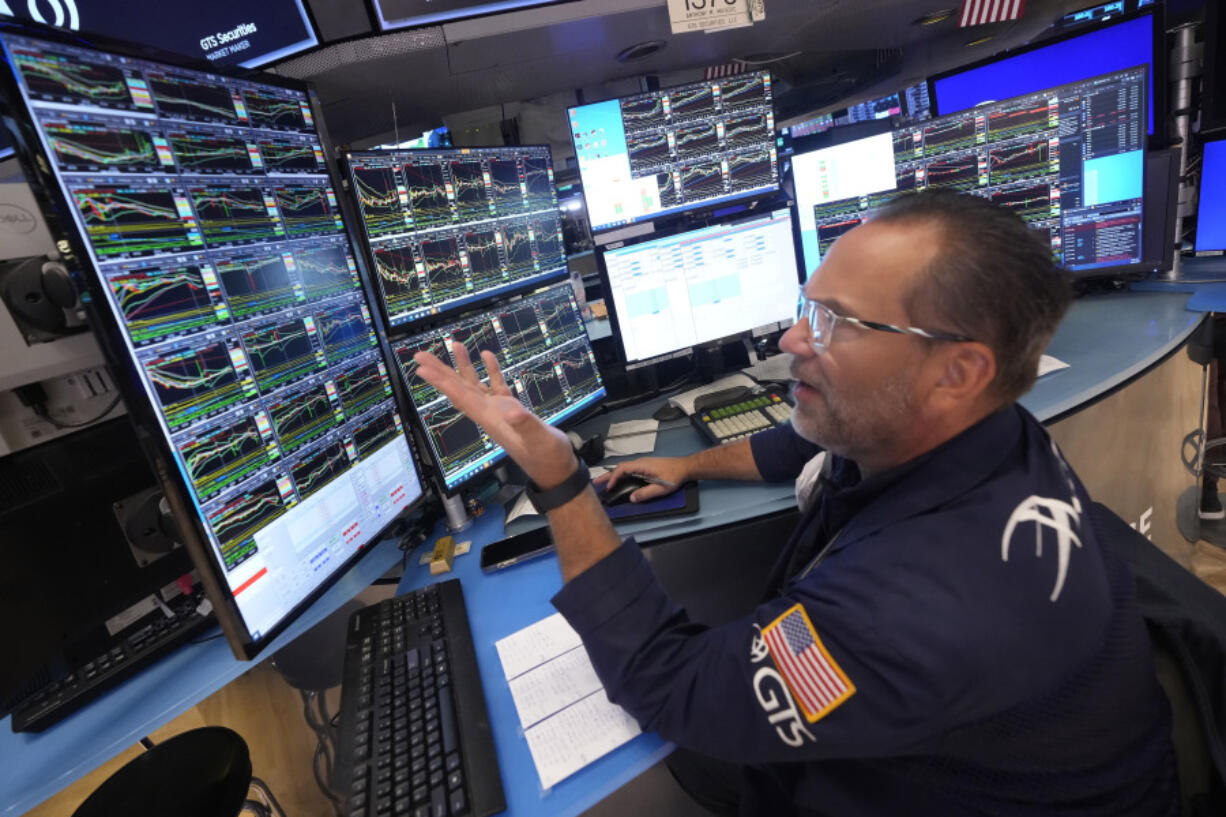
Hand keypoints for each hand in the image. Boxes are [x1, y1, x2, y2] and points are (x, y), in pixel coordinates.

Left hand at [413, 343, 576, 488]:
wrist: (555, 468)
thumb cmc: (546, 457)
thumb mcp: (538, 440)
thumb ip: (525, 425)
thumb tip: (511, 411)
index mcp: (491, 418)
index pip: (460, 396)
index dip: (441, 382)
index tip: (422, 368)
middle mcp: (489, 413)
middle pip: (459, 389)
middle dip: (440, 372)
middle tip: (421, 356)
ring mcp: (499, 411)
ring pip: (474, 385)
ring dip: (463, 366)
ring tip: (456, 345)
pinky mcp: (511, 409)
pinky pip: (495, 386)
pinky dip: (490, 371)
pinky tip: (487, 356)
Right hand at [596, 457, 690, 502]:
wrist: (685, 467)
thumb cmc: (674, 476)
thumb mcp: (661, 488)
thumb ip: (646, 493)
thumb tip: (632, 498)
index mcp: (642, 466)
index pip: (622, 469)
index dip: (613, 478)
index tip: (609, 487)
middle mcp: (640, 463)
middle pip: (620, 468)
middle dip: (607, 475)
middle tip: (595, 482)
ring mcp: (642, 464)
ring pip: (623, 468)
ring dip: (613, 475)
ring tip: (604, 482)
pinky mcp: (645, 467)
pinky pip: (629, 470)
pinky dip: (620, 475)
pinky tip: (619, 480)